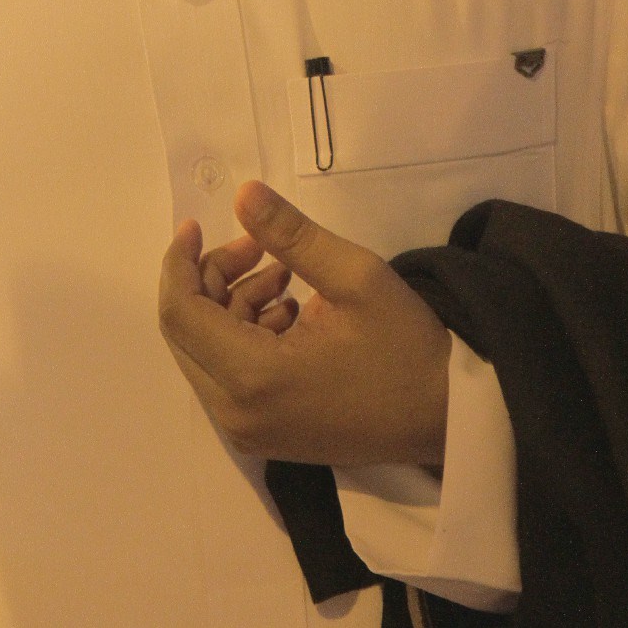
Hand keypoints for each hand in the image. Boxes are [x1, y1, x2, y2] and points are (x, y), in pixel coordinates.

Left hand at [159, 180, 450, 467]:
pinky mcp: (266, 433)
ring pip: (207, 350)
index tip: (197, 223)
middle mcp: (237, 414)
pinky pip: (230, 373)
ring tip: (286, 271)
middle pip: (186, 331)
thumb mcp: (353, 275)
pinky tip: (292, 307)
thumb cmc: (405, 346)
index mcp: (253, 378)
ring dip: (232, 302)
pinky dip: (247, 332)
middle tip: (258, 245)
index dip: (179, 261)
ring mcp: (250, 430)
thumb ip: (291, 234)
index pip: (180, 313)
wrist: (448, 416)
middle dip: (210, 277)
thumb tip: (243, 194)